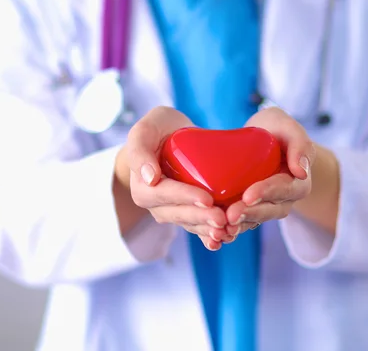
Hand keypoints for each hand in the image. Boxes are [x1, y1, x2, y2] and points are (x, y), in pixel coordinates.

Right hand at [122, 106, 230, 250]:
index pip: (165, 195)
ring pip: (190, 224)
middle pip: (179, 214)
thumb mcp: (144, 131)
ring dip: (208, 230)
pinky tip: (227, 238)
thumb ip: (140, 150)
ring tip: (228, 231)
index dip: (185, 198)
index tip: (206, 199)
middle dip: (201, 218)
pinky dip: (210, 234)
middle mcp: (156, 205)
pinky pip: (198, 227)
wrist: (168, 135)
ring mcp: (172, 211)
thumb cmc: (156, 130)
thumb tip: (149, 178)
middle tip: (222, 218)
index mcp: (143, 187)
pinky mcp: (187, 212)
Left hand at [224, 107, 315, 237]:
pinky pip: (242, 223)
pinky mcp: (250, 210)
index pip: (283, 189)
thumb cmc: (276, 130)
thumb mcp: (287, 127)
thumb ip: (299, 144)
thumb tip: (301, 171)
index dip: (266, 192)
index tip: (248, 195)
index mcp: (297, 181)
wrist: (263, 139)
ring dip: (238, 225)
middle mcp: (284, 199)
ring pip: (255, 220)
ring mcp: (267, 207)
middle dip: (250, 213)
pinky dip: (229, 228)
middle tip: (230, 215)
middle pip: (269, 210)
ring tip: (221, 225)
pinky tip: (213, 232)